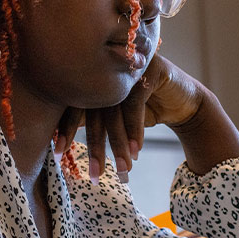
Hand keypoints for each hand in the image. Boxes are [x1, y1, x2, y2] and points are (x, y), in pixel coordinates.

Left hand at [54, 54, 238, 180]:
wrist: (182, 101)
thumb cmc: (143, 109)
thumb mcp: (113, 115)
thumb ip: (89, 118)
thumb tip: (56, 138)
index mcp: (93, 73)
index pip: (74, 101)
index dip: (66, 127)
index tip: (58, 153)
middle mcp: (107, 64)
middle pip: (95, 108)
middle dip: (95, 145)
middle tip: (94, 174)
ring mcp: (128, 63)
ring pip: (116, 109)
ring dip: (119, 145)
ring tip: (121, 170)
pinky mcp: (151, 67)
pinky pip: (136, 104)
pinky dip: (135, 131)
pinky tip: (136, 152)